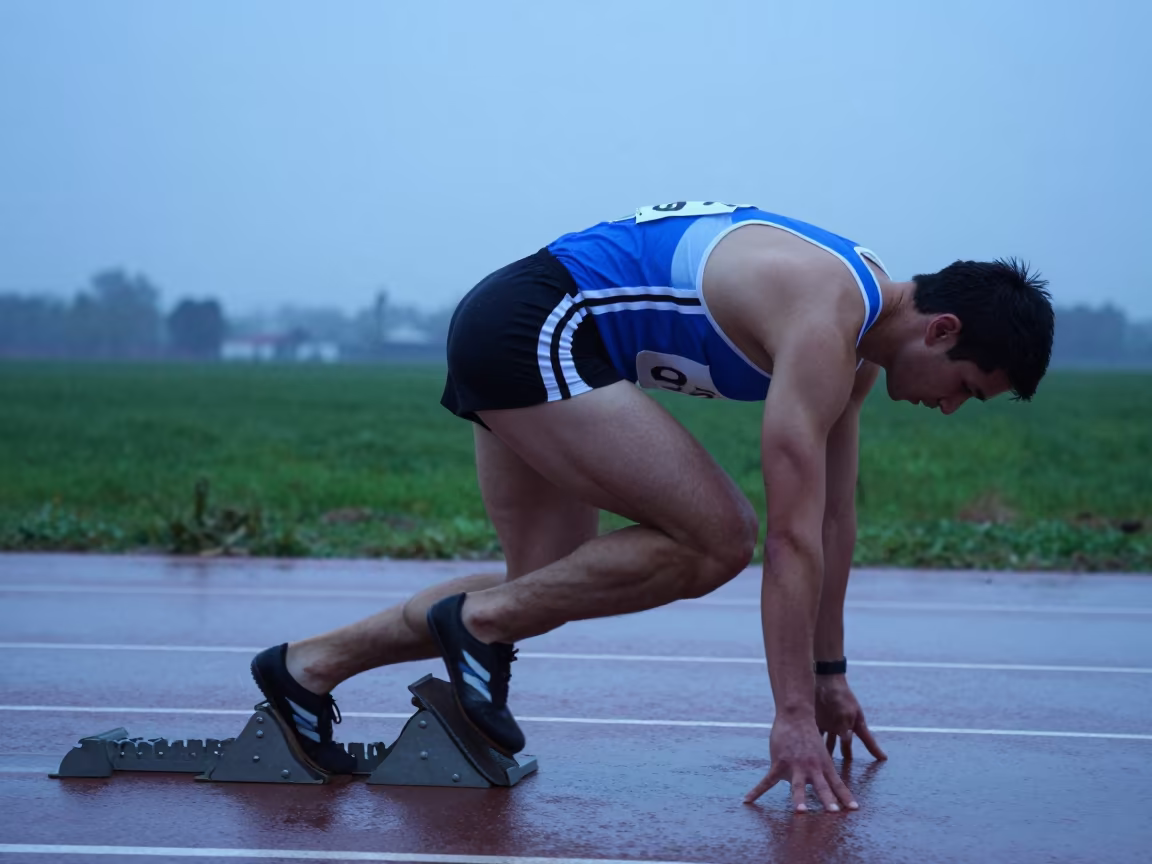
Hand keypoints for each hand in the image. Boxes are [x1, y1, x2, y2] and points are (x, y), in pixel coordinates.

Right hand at [743, 713, 858, 811]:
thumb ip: (820, 770)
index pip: (837, 785)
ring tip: (801, 812)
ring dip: (799, 799)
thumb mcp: (821, 753)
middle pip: (822, 787)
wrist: (796, 716)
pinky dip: (757, 791)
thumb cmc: (808, 735)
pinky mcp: (779, 763)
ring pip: (798, 785)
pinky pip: (767, 781)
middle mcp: (812, 768)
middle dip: (827, 800)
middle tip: (834, 812)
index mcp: (824, 766)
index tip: (854, 809)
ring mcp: (795, 766)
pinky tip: (748, 800)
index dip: (846, 797)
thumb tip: (815, 785)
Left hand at [814, 675, 886, 761]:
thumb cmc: (840, 695)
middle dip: (846, 756)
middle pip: (845, 745)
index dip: (874, 749)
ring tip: (826, 768)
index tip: (883, 759)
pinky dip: (814, 744)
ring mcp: (830, 724)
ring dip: (828, 754)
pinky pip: (816, 735)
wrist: (825, 680)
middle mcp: (843, 726)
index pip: (867, 740)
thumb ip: (845, 728)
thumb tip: (847, 743)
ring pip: (829, 743)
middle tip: (845, 772)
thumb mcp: (846, 713)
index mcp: (854, 723)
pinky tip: (811, 753)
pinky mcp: (817, 721)